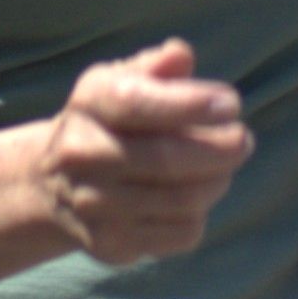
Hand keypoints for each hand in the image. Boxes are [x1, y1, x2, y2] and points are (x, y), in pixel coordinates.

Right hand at [24, 41, 249, 266]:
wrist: (54, 184)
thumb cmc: (107, 121)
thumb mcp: (121, 81)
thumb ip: (155, 66)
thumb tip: (181, 55)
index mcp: (89, 104)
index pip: (139, 104)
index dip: (193, 104)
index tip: (232, 104)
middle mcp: (82, 155)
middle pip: (167, 160)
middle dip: (221, 149)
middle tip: (243, 139)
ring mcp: (93, 204)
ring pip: (182, 200)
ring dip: (218, 180)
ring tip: (225, 166)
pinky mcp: (111, 243)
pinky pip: (180, 234)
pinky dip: (201, 214)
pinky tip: (198, 196)